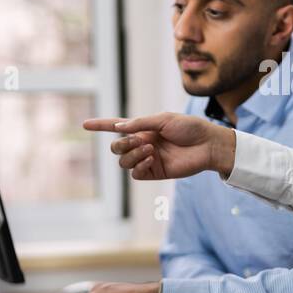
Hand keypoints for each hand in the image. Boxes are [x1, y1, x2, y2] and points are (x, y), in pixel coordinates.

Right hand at [83, 113, 235, 180]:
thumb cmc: (189, 128)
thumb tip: (117, 128)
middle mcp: (142, 143)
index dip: (100, 125)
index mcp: (143, 128)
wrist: (208, 145)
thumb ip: (140, 123)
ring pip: (123, 162)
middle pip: (116, 147)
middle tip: (140, 140)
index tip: (84, 124)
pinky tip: (151, 159)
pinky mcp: (155, 172)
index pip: (117, 127)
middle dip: (122, 143)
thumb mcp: (163, 119)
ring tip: (150, 149)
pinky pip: (135, 173)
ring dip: (132, 154)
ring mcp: (147, 159)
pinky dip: (139, 165)